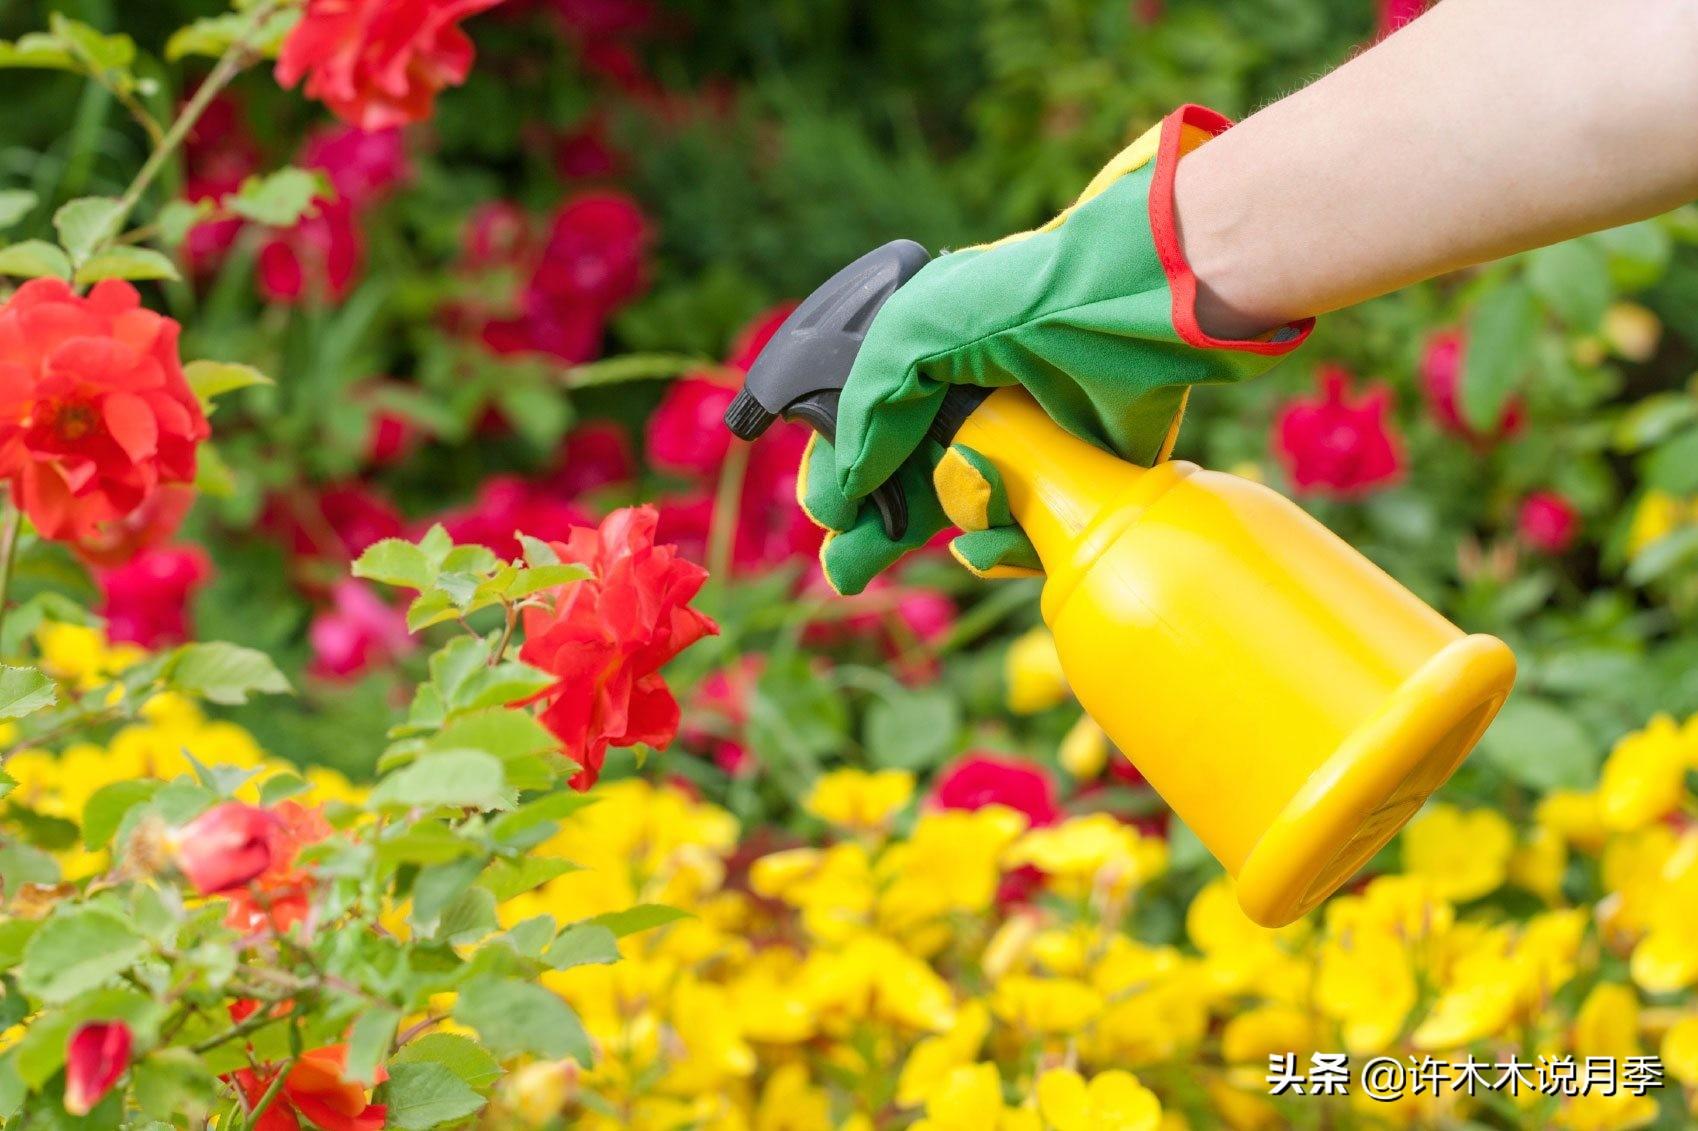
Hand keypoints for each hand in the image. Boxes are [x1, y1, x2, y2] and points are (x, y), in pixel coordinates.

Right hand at [803, 105, 1309, 593]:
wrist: (1130, 308)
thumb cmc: (1022, 302)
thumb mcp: (914, 333)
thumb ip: (865, 405)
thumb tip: (845, 484)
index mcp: (937, 359)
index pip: (876, 428)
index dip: (846, 471)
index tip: (827, 512)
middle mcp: (983, 400)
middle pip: (917, 482)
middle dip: (877, 529)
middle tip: (846, 571)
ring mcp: (1033, 443)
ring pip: (973, 515)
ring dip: (952, 532)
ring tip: (958, 530)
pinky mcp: (1081, 478)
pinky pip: (1031, 534)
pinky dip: (1007, 546)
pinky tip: (994, 540)